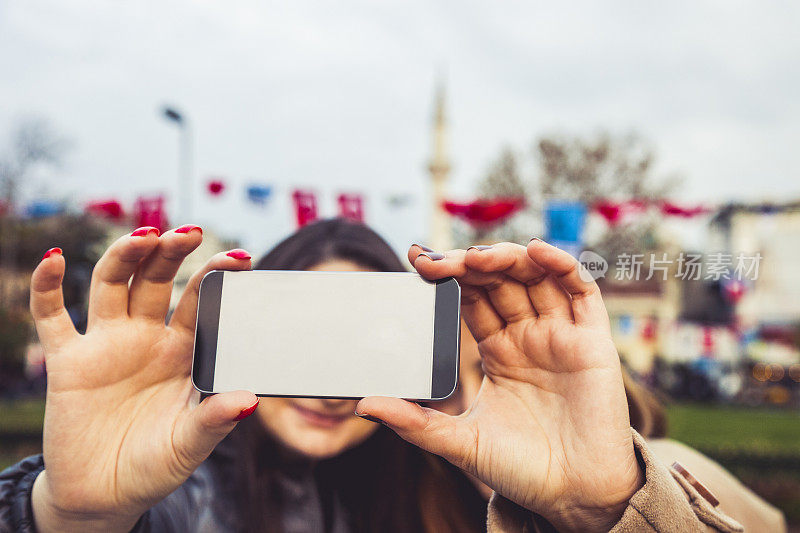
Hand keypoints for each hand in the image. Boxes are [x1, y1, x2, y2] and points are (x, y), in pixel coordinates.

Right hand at [29, 227, 257, 531]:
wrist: (105, 495)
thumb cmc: (156, 464)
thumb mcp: (189, 445)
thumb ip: (215, 421)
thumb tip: (250, 400)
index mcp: (182, 351)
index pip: (200, 302)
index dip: (216, 278)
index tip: (241, 258)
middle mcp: (146, 338)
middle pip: (156, 280)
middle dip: (171, 253)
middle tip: (190, 232)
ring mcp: (106, 345)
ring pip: (112, 285)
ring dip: (125, 256)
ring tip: (145, 235)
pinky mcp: (67, 362)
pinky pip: (52, 317)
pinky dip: (47, 287)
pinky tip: (54, 260)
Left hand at [356, 241, 642, 532]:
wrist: (575, 497)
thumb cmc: (522, 469)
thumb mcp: (460, 442)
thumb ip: (415, 423)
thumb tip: (364, 405)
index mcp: (498, 349)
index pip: (470, 297)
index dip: (447, 275)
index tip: (416, 260)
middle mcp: (528, 334)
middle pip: (499, 279)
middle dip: (470, 263)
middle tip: (438, 261)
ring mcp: (560, 333)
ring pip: (535, 275)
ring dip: (508, 257)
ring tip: (478, 258)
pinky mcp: (593, 340)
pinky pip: (581, 290)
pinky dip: (561, 264)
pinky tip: (536, 251)